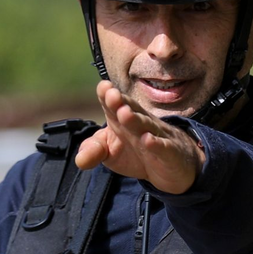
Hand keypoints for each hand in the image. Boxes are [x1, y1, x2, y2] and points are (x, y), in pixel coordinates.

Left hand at [74, 80, 205, 194]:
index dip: (108, 95)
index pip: (114, 104)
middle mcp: (140, 123)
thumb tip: (78, 161)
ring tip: (124, 113)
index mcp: (123, 119)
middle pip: (130, 109)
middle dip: (121, 102)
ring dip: (135, 119)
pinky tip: (148, 140)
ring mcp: (157, 136)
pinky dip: (156, 144)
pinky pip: (163, 147)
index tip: (103, 87)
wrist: (173, 166)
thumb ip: (93, 151)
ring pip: (146, 125)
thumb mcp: (110, 153)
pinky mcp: (170, 153)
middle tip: (111, 94)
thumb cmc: (137, 153)